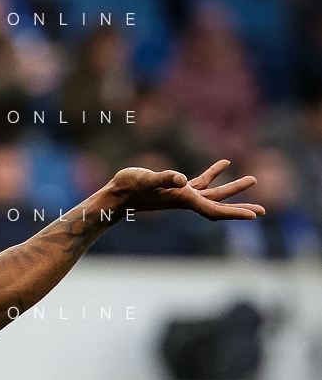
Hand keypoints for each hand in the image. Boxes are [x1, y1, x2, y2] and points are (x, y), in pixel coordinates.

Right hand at [106, 161, 261, 219]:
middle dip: (240, 207)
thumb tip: (181, 178)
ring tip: (252, 180)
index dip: (235, 213)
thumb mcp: (146, 179)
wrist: (115, 194)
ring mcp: (181, 195)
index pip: (214, 210)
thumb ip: (164, 178)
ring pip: (213, 194)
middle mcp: (185, 200)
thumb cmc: (129, 187)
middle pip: (218, 206)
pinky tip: (224, 164)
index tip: (255, 215)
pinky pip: (201, 182)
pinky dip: (214, 174)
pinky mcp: (175, 188)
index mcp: (183, 199)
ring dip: (232, 189)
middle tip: (263, 210)